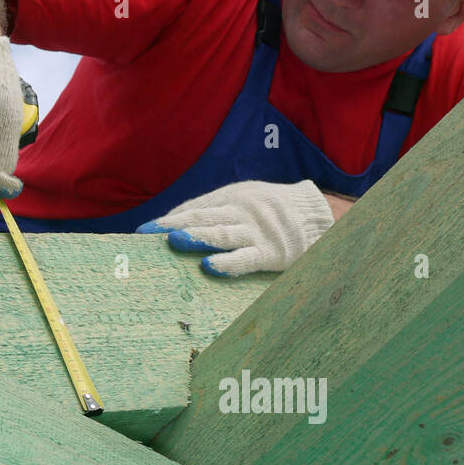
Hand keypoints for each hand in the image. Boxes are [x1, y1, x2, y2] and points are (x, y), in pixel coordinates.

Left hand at [135, 179, 335, 275]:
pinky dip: (228, 263)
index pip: (195, 208)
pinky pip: (246, 258)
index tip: (143, 231)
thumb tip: (175, 226)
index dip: (169, 218)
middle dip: (173, 226)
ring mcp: (256, 231)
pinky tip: (209, 266)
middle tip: (148, 235)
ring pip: (221, 233)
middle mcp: (241, 211)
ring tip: (173, 241)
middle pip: (202, 217)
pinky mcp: (271, 252)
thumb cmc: (273, 212)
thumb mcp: (244, 202)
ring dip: (196, 237)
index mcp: (232, 198)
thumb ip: (215, 212)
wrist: (319, 215)